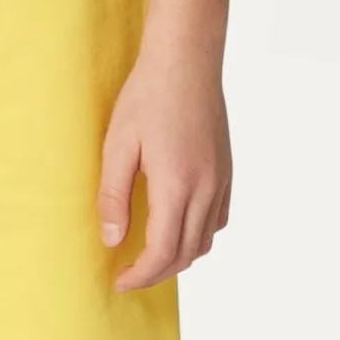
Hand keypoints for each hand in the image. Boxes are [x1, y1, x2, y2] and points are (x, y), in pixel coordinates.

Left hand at [97, 36, 231, 291]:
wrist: (186, 58)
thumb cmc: (147, 95)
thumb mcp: (118, 143)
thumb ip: (114, 195)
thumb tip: (112, 240)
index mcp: (176, 186)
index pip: (162, 253)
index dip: (140, 275)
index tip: (119, 280)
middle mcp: (205, 189)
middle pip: (186, 254)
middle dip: (157, 272)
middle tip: (129, 272)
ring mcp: (221, 180)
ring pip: (205, 240)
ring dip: (179, 255)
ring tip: (150, 252)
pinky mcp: (227, 169)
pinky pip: (218, 218)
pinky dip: (199, 233)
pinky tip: (177, 222)